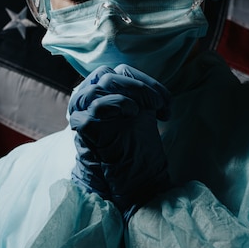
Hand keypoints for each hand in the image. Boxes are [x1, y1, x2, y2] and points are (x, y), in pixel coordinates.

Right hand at [69, 65, 172, 220]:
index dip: (147, 82)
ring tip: (138, 112)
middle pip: (107, 75)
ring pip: (95, 90)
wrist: (135, 176)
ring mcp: (83, 114)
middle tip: (156, 104)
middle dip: (137, 86)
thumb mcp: (145, 112)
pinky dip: (109, 109)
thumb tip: (154, 86)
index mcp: (107, 91)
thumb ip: (141, 92)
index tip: (165, 103)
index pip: (122, 71)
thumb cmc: (140, 143)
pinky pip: (87, 115)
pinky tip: (127, 116)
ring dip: (122, 96)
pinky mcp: (82, 133)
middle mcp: (91, 98)